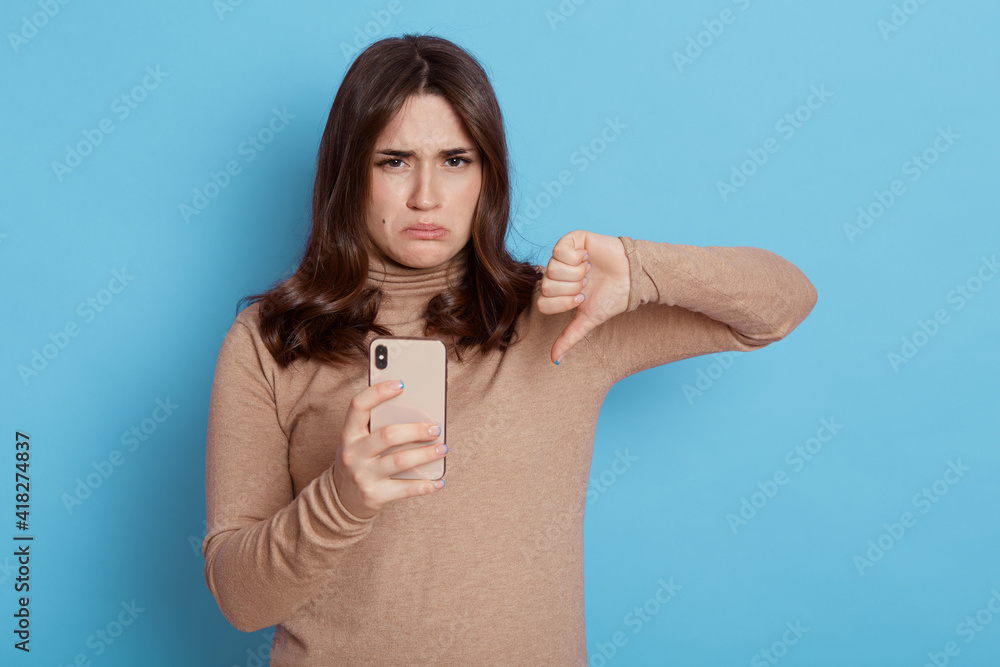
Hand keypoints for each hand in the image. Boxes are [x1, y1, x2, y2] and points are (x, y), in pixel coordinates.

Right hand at [332, 379, 446, 519]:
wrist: (341, 498)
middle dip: (416, 430)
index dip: (379, 392)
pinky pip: (405, 489)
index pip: (358, 406)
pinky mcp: (374, 495)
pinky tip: (439, 481)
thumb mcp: (358, 440)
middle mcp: (352, 453)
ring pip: (400, 461)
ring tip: (443, 449)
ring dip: (426, 454)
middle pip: (388, 435)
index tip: (401, 383)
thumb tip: (417, 412)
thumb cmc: (359, 459)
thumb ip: (377, 425)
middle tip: (435, 429)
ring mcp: (362, 475)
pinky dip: (426, 485)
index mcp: (348, 433)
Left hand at [536, 230, 629, 363]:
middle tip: (587, 283)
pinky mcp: (571, 240)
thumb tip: (554, 360)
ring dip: (576, 273)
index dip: (564, 303)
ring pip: (552, 269)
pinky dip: (577, 257)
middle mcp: (556, 274)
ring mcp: (561, 256)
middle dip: (572, 288)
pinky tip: (588, 257)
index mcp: (557, 293)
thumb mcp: (587, 320)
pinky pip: (559, 251)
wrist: (631, 277)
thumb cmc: (610, 298)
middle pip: (547, 286)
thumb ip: (569, 337)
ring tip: (590, 271)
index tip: (582, 298)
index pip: (543, 302)